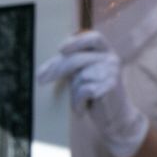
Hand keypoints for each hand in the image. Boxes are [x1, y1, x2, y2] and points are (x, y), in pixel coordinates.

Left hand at [38, 31, 148, 156]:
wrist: (116, 119)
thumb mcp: (85, 75)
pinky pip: (84, 90)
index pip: (94, 38)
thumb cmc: (96, 96)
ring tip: (81, 101)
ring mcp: (113, 72)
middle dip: (56, 69)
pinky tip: (84, 107)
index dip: (77, 41)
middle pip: (79, 59)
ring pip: (80, 77)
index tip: (60, 49)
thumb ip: (74, 65)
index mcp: (106, 52)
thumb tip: (48, 67)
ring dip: (74, 92)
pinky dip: (79, 102)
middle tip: (40, 78)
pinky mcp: (111, 86)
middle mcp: (112, 59)